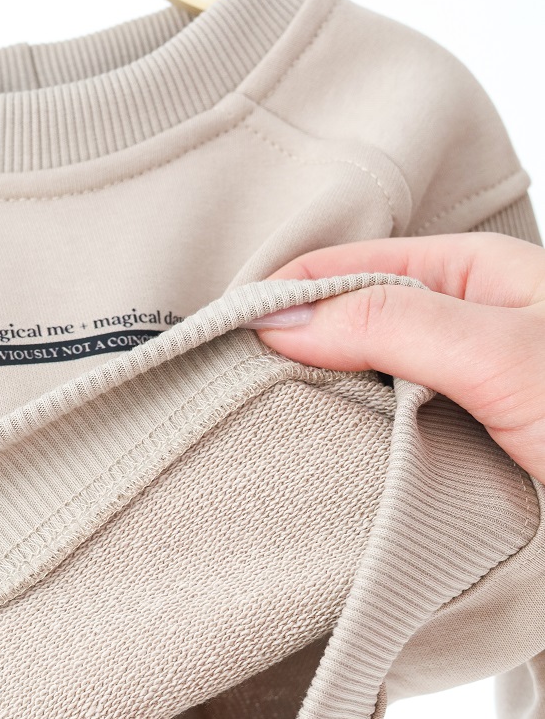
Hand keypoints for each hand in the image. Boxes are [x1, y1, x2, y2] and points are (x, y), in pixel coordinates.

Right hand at [240, 232, 544, 485]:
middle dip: (290, 345)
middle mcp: (459, 321)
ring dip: (319, 396)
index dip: (282, 294)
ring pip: (362, 375)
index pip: (346, 266)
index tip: (222, 335)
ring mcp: (458, 382)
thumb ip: (391, 325)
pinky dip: (350, 438)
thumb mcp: (495, 351)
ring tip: (257, 416)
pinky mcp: (462, 439)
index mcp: (470, 271)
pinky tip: (320, 451)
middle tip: (227, 379)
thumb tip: (283, 318)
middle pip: (347, 319)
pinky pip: (386, 427)